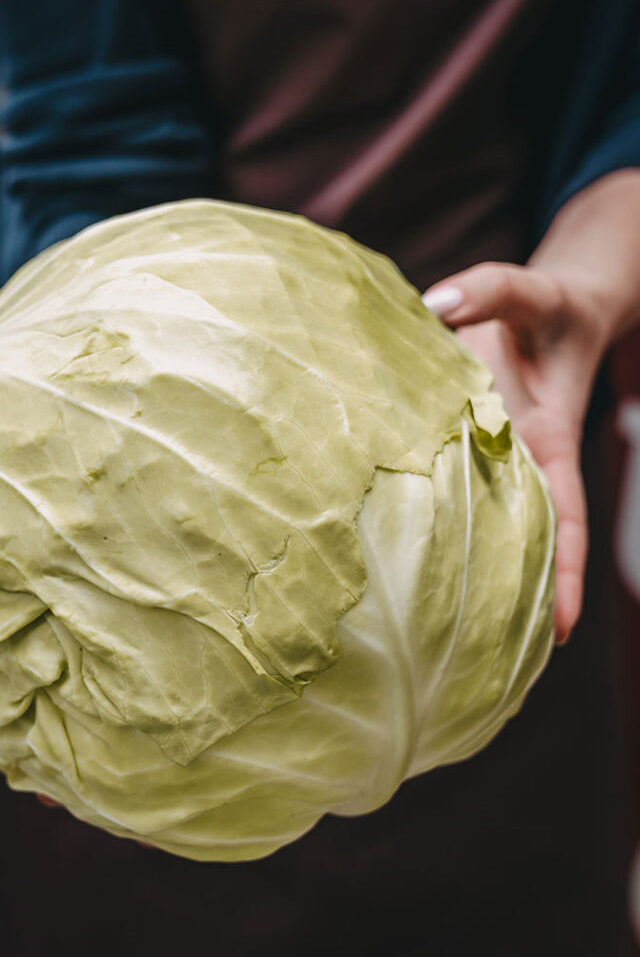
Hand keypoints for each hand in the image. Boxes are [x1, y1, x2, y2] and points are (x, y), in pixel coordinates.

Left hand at [423, 262, 607, 643]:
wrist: (545, 311)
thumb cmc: (544, 309)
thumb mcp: (525, 293)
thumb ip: (488, 292)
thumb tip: (437, 304)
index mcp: (549, 444)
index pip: (563, 520)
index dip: (566, 575)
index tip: (565, 631)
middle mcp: (519, 466)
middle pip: (521, 544)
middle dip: (514, 601)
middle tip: (492, 667)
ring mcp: (490, 466)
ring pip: (482, 531)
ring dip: (468, 578)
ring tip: (433, 640)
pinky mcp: (462, 455)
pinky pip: (446, 498)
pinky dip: (431, 529)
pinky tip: (393, 560)